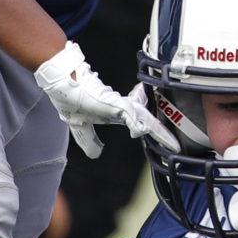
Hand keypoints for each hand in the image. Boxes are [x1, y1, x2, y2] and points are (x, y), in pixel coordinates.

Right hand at [33, 42, 173, 158]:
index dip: (152, 132)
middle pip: (147, 120)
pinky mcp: (114, 101)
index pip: (140, 123)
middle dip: (161, 134)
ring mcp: (120, 104)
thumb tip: (95, 154)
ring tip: (169, 143)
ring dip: (156, 131)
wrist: (63, 84)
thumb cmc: (71, 98)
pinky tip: (141, 131)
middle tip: (175, 147)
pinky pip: (130, 113)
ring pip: (144, 117)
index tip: (163, 144)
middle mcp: (122, 108)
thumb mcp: (80, 126)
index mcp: (117, 113)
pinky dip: (136, 123)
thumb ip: (88, 139)